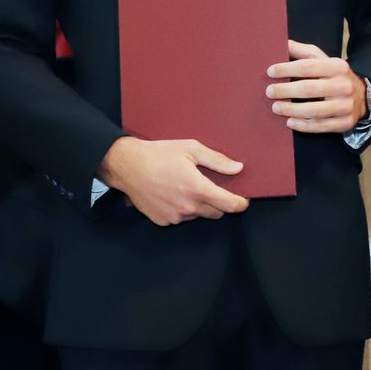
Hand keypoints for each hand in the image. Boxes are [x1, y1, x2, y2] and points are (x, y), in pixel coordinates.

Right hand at [98, 136, 248, 225]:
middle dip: (219, 203)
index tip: (243, 200)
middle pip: (216, 213)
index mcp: (198, 189)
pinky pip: (181, 218)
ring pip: (198, 215)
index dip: (240, 203)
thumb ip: (217, 160)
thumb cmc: (159, 154)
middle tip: (210, 186)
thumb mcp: (191, 149)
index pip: (230, 205)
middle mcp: (188, 207)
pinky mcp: (163, 220)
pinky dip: (182, 209)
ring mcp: (175, 216)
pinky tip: (172, 193)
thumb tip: (238, 168)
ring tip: (185, 186)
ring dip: (198, 205)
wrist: (127, 166)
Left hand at [265, 40, 366, 133]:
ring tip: (276, 107)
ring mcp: (346, 106)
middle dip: (285, 90)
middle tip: (269, 92)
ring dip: (291, 110)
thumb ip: (303, 52)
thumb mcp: (323, 60)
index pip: (308, 66)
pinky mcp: (345, 122)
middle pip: (309, 89)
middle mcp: (344, 85)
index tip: (270, 72)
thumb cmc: (334, 76)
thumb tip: (282, 43)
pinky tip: (290, 122)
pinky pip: (321, 126)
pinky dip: (303, 125)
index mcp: (337, 66)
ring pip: (314, 110)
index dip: (287, 69)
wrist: (362, 96)